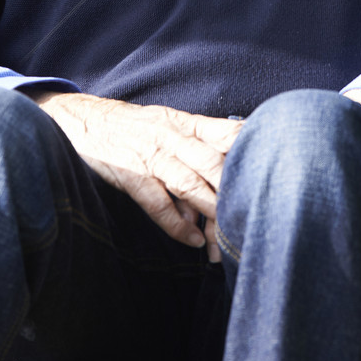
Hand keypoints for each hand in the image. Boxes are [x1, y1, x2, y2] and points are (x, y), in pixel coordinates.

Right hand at [32, 91, 241, 259]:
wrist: (83, 120)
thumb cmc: (133, 127)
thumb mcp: (168, 125)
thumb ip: (195, 151)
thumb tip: (222, 180)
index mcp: (186, 123)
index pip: (227, 132)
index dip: (252, 147)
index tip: (278, 164)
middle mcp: (173, 137)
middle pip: (213, 163)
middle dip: (235, 189)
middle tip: (256, 214)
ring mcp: (152, 156)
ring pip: (190, 184)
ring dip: (212, 211)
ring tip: (228, 236)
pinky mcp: (131, 175)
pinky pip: (157, 203)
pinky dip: (176, 224)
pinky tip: (192, 240)